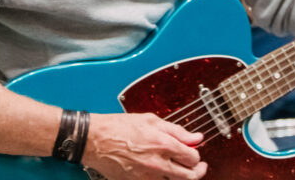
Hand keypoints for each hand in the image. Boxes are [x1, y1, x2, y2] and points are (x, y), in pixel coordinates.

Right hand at [83, 112, 206, 179]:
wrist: (95, 140)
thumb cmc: (119, 127)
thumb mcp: (151, 120)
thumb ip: (177, 131)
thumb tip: (196, 137)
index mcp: (163, 144)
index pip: (193, 157)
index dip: (196, 154)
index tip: (194, 151)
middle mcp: (157, 164)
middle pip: (189, 177)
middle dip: (198, 171)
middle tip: (198, 166)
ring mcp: (147, 177)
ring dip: (181, 177)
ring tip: (180, 169)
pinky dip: (163, 179)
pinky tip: (162, 172)